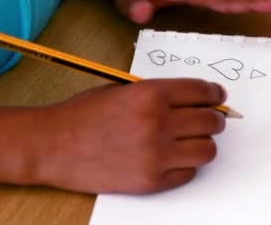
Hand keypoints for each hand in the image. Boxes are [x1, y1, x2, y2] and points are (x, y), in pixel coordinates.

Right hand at [33, 79, 226, 193]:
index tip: (218, 97)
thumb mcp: (123, 89)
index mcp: (152, 94)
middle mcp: (158, 123)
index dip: (215, 94)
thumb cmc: (84, 113)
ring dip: (204, 144)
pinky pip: (189, 173)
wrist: (53, 145)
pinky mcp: (151, 181)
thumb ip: (159, 93)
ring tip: (192, 141)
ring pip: (207, 150)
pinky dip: (186, 166)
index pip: (203, 92)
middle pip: (210, 121)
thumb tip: (194, 100)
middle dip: (213, 119)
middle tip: (209, 120)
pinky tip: (172, 158)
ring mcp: (156, 155)